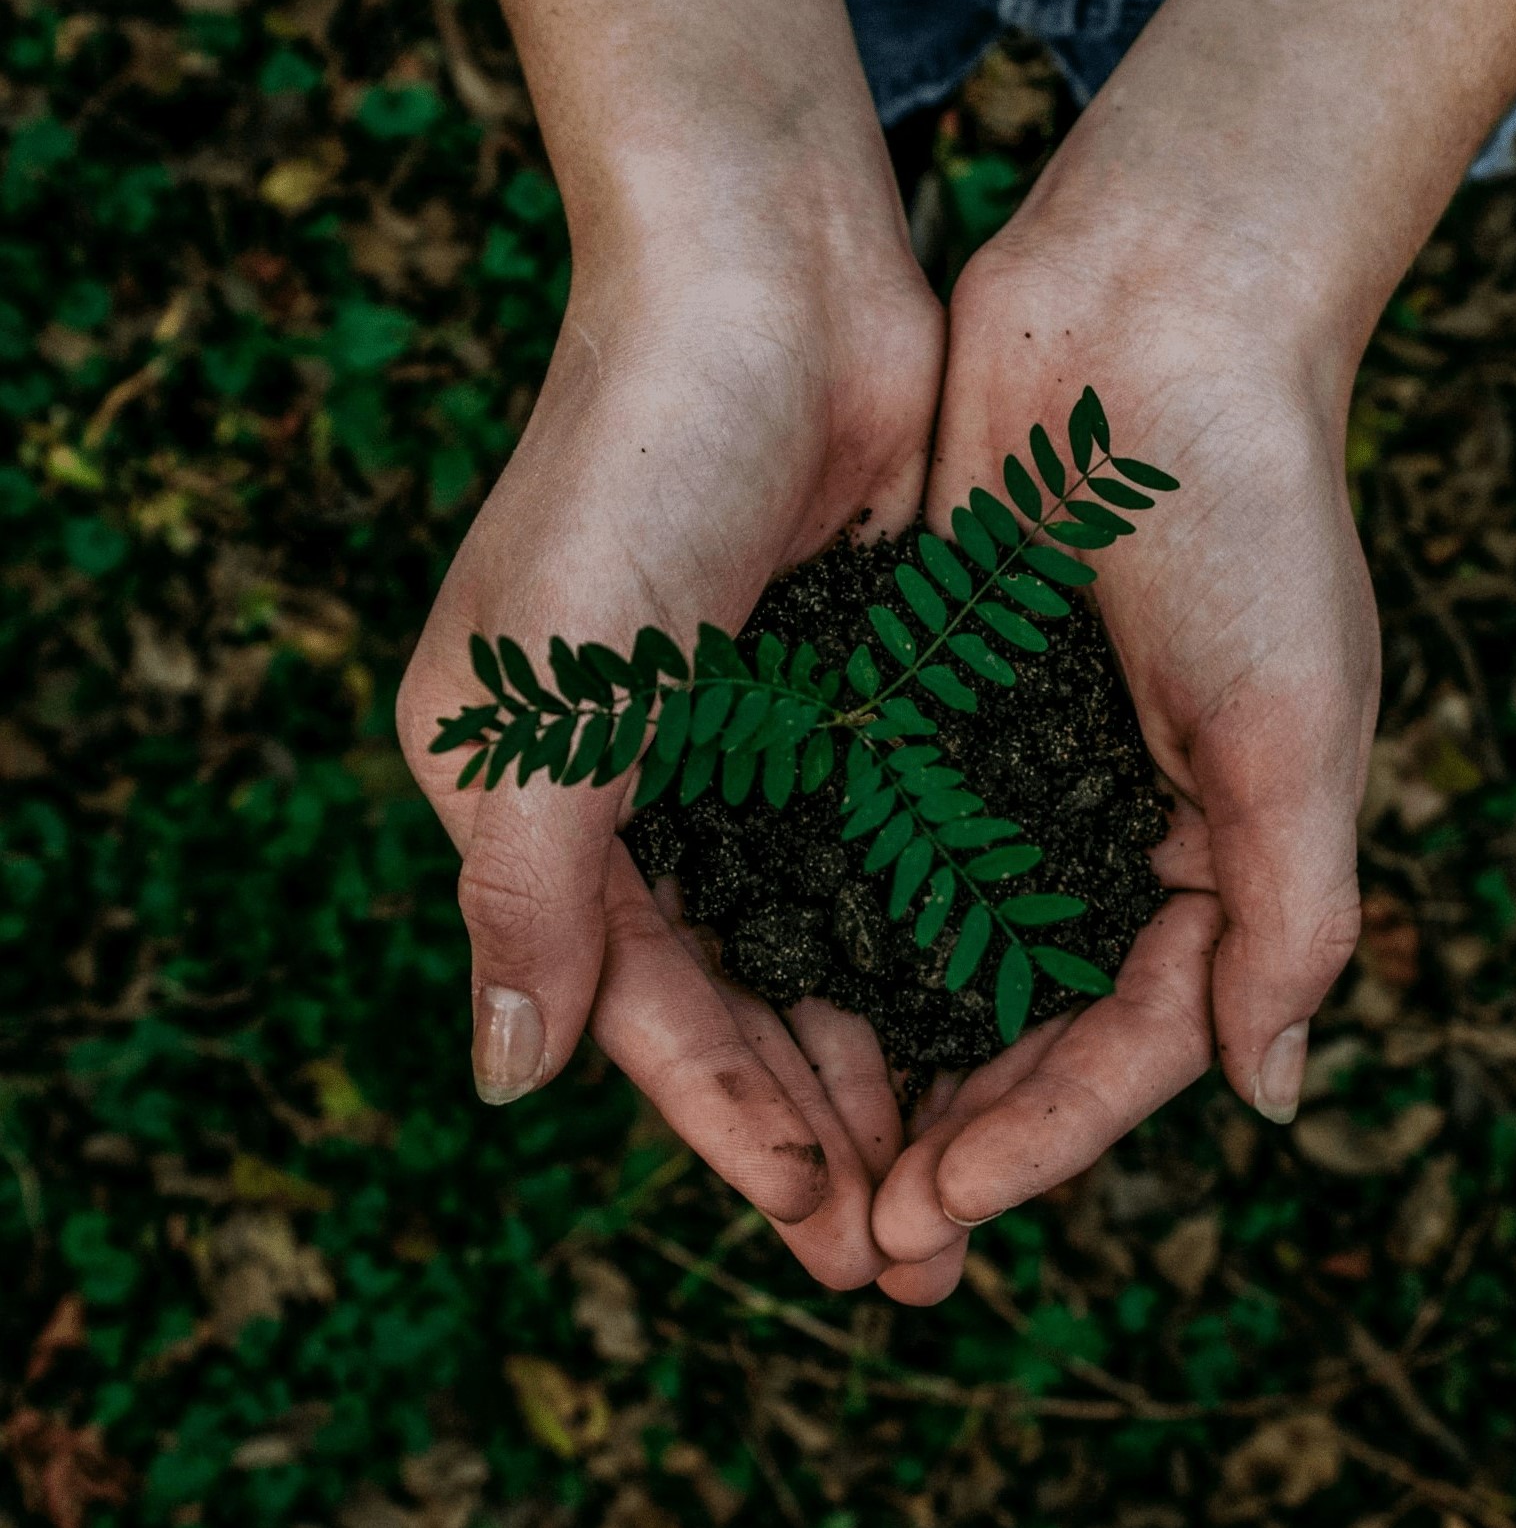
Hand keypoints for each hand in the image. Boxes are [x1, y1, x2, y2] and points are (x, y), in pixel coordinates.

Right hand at [398, 222, 943, 1289]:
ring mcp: (759, 741)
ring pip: (827, 941)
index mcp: (543, 798)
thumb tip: (505, 1079)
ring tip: (965, 1168)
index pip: (642, 1007)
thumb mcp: (545, 694)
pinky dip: (935, 936)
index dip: (730, 1125)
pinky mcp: (857, 691)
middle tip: (913, 1251)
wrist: (767, 276)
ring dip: (888, 1053)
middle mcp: (647, 785)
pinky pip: (896, 849)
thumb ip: (525, 891)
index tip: (825, 1228)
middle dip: (822, 1124)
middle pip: (741, 997)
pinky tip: (999, 1014)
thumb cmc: (634, 467)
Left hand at [870, 214, 1380, 1294]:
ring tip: (804, 1157)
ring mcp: (1015, 766)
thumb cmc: (1251, 512)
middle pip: (1026, 1023)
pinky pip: (876, 835)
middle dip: (954, 1133)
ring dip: (881, 1055)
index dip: (1043, 1137)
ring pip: (938, 951)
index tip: (941, 1208)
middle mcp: (1110, 827)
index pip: (1131, 1040)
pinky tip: (763, 988)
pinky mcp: (931, 697)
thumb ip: (1292, 914)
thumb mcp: (1298, 725)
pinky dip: (831, 916)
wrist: (1155, 313)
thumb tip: (1270, 1095)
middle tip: (860, 1238)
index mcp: (1217, 851)